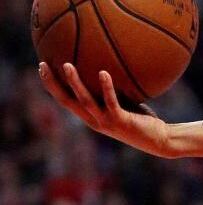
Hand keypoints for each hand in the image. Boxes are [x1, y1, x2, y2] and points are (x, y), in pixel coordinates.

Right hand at [38, 62, 172, 157]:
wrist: (159, 140)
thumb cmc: (142, 119)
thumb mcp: (124, 102)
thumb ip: (114, 90)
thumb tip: (110, 64)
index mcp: (90, 116)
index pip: (65, 100)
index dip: (52, 86)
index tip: (42, 68)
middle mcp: (93, 120)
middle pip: (66, 101)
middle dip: (53, 84)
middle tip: (43, 65)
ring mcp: (106, 121)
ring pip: (85, 101)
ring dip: (75, 83)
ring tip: (67, 65)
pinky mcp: (120, 120)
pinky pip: (111, 102)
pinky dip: (106, 87)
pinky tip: (104, 72)